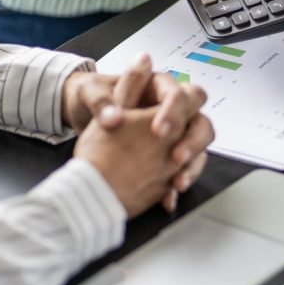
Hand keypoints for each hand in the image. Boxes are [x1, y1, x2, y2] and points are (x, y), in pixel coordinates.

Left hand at [74, 105, 197, 217]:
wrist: (83, 126)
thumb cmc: (90, 101)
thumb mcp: (90, 93)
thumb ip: (101, 102)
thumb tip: (112, 117)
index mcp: (157, 87)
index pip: (180, 95)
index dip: (174, 112)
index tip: (158, 131)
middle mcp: (171, 110)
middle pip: (199, 121)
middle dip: (192, 140)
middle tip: (175, 157)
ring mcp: (174, 134)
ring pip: (198, 148)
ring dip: (192, 166)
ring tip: (177, 183)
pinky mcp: (169, 156)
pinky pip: (184, 169)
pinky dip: (178, 182)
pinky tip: (167, 197)